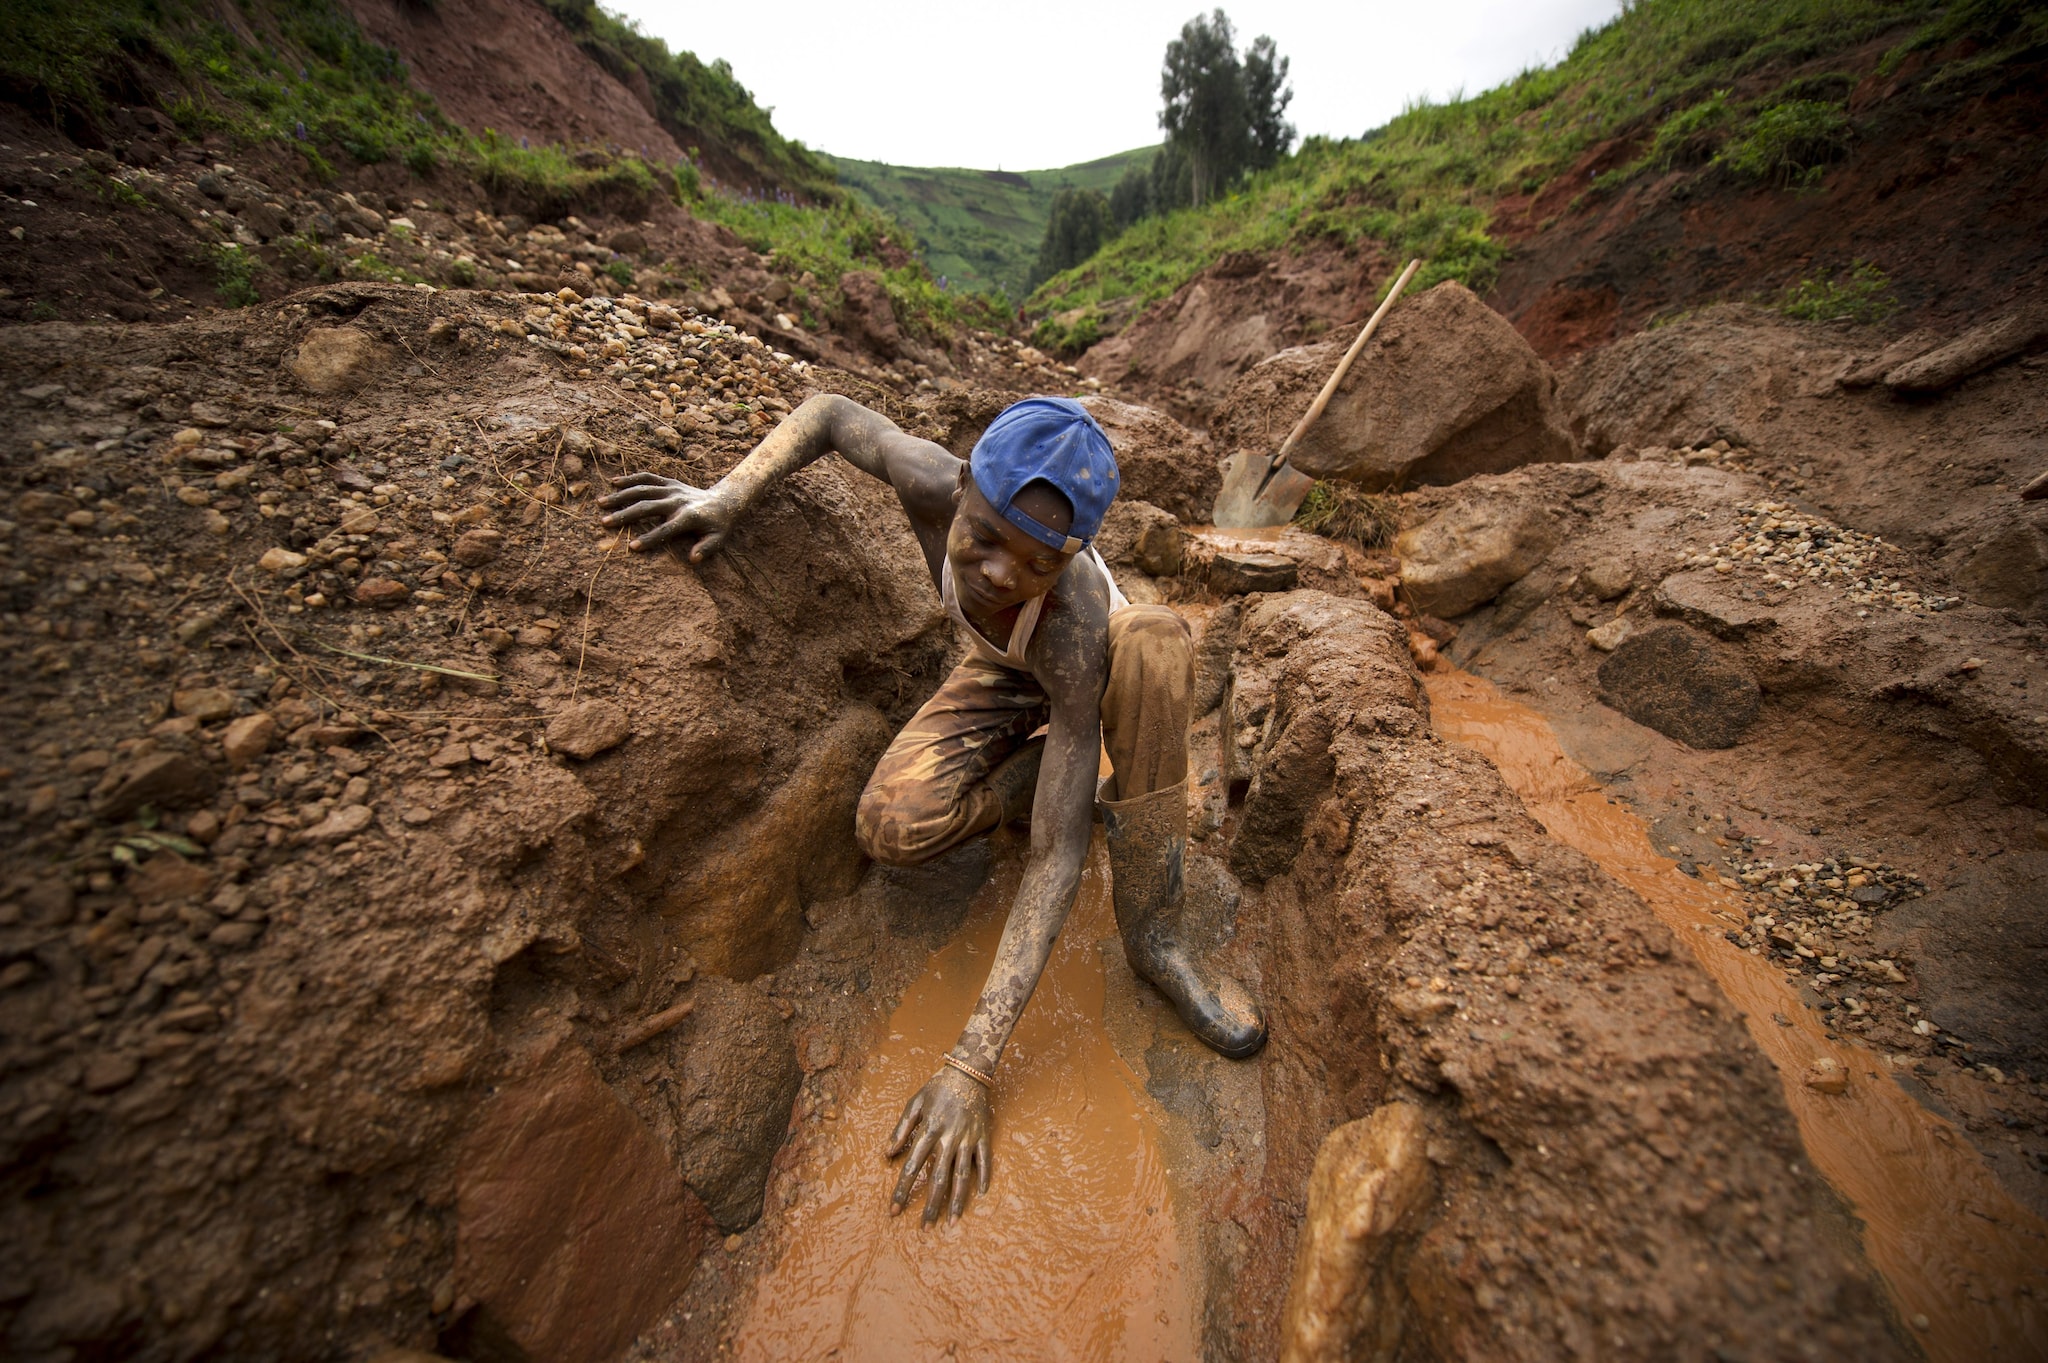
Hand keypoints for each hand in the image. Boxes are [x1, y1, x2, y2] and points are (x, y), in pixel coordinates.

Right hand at [599, 473, 739, 558]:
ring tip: (601, 503)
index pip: (666, 530)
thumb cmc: (718, 526)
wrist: (725, 500)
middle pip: (647, 507)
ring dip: (621, 496)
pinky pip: (647, 477)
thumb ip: (706, 549)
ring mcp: (673, 489)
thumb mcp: (718, 540)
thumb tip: (693, 559)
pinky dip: (630, 479)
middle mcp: (678, 500)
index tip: (631, 547)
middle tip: (604, 523)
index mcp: (689, 517)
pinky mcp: (669, 482)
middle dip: (625, 515)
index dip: (649, 539)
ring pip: (643, 489)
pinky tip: (613, 483)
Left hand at [886, 1064, 991, 1222]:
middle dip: (930, 1206)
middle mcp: (949, 1138)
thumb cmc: (937, 1088)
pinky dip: (984, 1178)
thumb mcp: (914, 1103)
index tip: (894, 1210)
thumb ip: (901, 1129)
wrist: (968, 1072)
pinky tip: (980, 1196)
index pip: (912, 1166)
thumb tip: (887, 1154)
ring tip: (952, 1222)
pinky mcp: (983, 1136)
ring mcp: (968, 1139)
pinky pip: (984, 1161)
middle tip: (924, 1229)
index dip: (902, 1189)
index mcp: (929, 1130)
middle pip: (938, 1178)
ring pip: (962, 1176)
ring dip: (957, 1201)